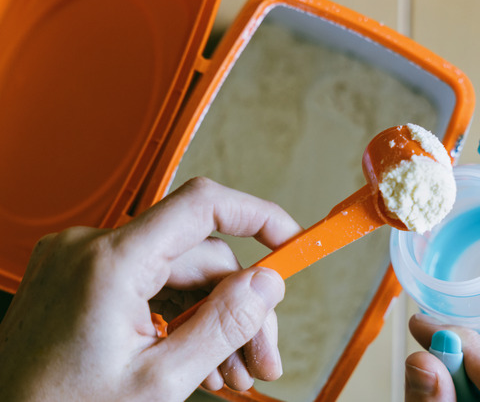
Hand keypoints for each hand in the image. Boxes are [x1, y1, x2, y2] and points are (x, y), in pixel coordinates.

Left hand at [0, 177, 301, 400]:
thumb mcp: (159, 381)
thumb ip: (222, 325)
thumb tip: (267, 284)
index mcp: (110, 262)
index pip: (203, 205)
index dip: (258, 216)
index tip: (292, 241)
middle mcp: (92, 249)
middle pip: (200, 256)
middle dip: (240, 306)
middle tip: (262, 357)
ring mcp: (82, 262)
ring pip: (178, 274)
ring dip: (213, 319)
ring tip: (232, 372)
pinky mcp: (80, 279)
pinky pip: (149, 284)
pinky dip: (179, 317)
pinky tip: (197, 358)